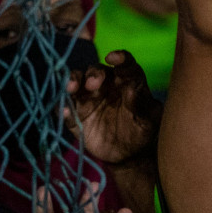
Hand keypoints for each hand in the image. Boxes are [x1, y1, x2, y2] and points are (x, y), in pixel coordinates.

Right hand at [69, 49, 161, 165]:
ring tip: (71, 88)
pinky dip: (63, 109)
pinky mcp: (77, 117)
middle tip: (92, 84)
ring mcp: (88, 100)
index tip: (114, 57)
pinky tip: (66, 112)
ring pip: (76, 84)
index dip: (120, 58)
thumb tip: (131, 89)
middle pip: (96, 71)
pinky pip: (66, 110)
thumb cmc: (142, 131)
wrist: (129, 155)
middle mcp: (105, 86)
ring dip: (72, 82)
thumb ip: (142, 104)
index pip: (125, 65)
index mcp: (126, 82)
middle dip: (93, 74)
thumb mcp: (149, 120)